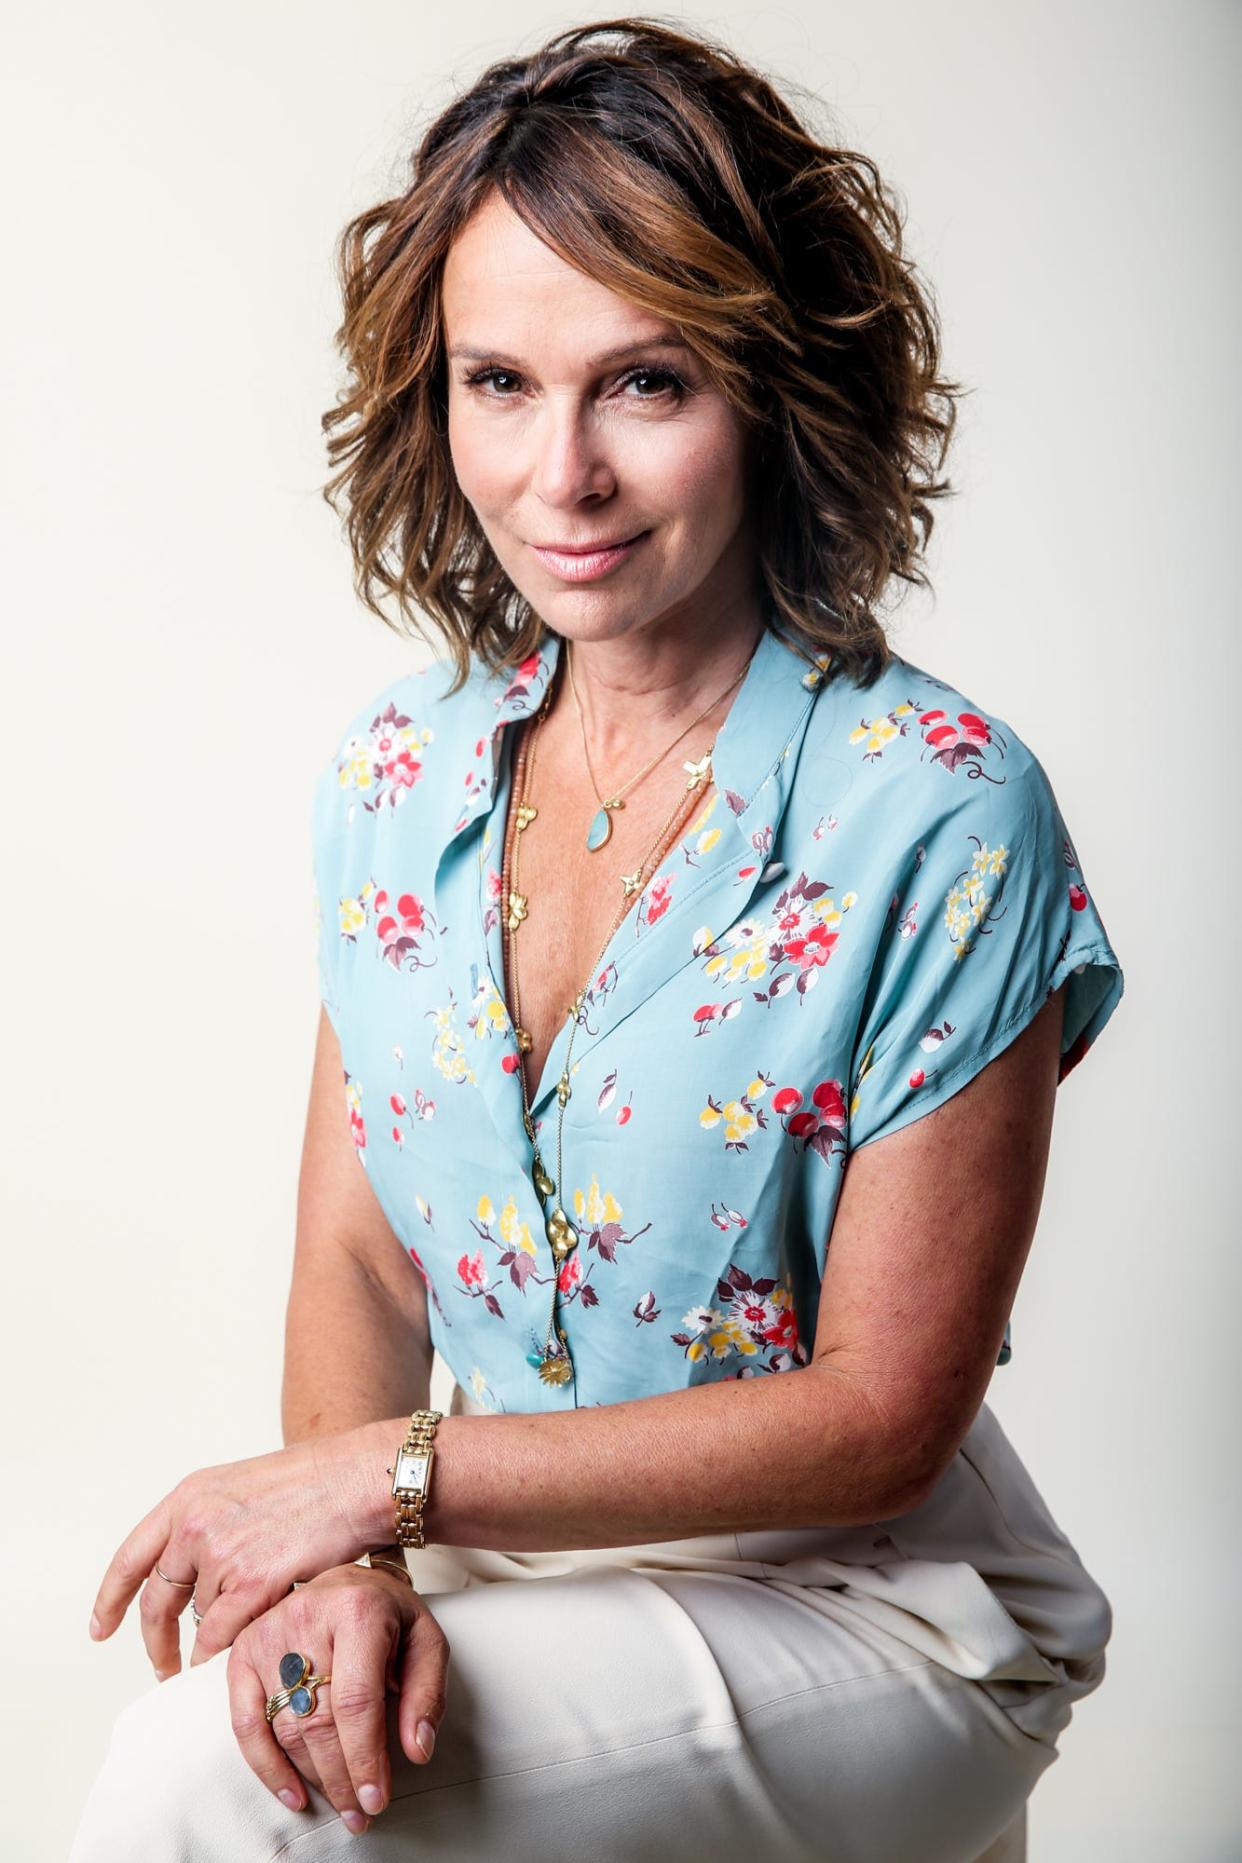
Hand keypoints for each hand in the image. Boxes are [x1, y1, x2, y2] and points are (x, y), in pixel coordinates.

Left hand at [88, 1424, 385, 1675]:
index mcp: (189, 1497)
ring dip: (212, 1639)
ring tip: (234, 1645)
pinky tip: (230, 1666)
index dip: (111, 1598)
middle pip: (158, 1600)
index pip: (132, 1556)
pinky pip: (220, 1638)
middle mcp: (196, 1524)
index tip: (101, 1628)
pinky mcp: (252, 1582)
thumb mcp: (243, 1487)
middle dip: (156, 1642)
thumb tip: (196, 1573)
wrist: (355, 1478)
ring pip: (201, 1620)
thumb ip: (211, 1523)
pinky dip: (221, 1657)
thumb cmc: (316, 1482)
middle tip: (161, 1666)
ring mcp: (221, 1554)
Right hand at [226, 1560, 449, 1834]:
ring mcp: (269, 1634)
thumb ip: (426, 1694)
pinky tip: (292, 1792)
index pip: (356, 1701)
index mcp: (358, 1610)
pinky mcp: (243, 1652)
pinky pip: (245, 1722)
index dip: (365, 1757)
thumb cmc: (388, 1614)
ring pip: (286, 1727)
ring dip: (313, 1777)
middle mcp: (307, 1617)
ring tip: (339, 1804)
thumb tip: (416, 1750)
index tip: (376, 1798)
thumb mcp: (426, 1641)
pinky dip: (266, 1765)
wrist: (346, 1579)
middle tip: (359, 1812)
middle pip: (319, 1720)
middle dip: (342, 1777)